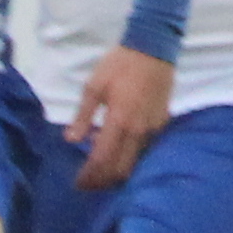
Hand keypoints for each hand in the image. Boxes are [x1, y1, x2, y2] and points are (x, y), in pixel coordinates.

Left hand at [66, 47, 174, 189]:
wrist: (153, 48)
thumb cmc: (119, 64)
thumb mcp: (93, 87)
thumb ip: (83, 116)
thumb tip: (71, 140)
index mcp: (119, 120)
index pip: (102, 159)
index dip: (90, 175)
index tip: (78, 183)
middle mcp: (138, 130)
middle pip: (120, 169)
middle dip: (103, 181)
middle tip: (88, 183)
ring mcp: (153, 128)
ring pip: (135, 162)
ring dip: (116, 171)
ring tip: (100, 169)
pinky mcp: (161, 123)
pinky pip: (144, 149)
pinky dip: (129, 156)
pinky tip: (117, 149)